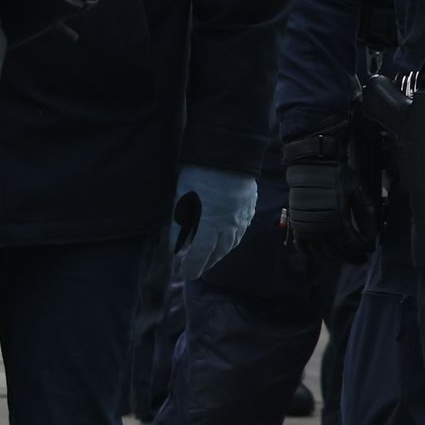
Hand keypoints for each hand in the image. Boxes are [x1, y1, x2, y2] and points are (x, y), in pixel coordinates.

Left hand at [170, 164, 261, 281]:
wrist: (229, 151)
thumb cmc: (199, 173)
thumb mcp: (181, 198)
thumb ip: (178, 226)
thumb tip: (175, 248)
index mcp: (210, 224)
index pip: (200, 255)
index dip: (191, 267)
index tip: (183, 273)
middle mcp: (229, 225)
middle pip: (217, 253)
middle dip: (205, 263)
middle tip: (194, 267)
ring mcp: (242, 216)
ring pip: (231, 243)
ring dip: (219, 253)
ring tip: (209, 257)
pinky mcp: (249, 207)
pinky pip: (241, 230)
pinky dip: (231, 240)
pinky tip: (226, 238)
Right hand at [282, 129, 370, 266]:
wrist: (312, 162)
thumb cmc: (336, 174)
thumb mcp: (356, 191)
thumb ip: (362, 213)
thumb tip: (372, 231)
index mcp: (337, 219)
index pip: (351, 244)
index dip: (362, 249)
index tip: (369, 249)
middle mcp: (320, 227)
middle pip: (336, 252)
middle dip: (350, 256)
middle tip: (360, 257)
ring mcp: (306, 227)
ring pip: (320, 252)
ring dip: (333, 257)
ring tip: (344, 255)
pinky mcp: (296, 224)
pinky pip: (302, 247)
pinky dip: (313, 254)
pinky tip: (322, 253)